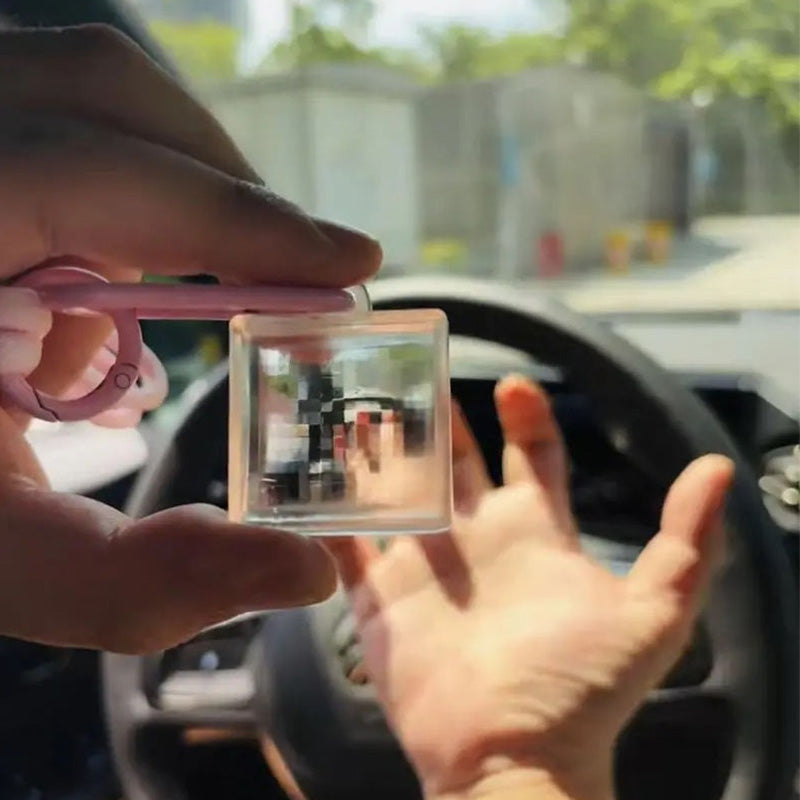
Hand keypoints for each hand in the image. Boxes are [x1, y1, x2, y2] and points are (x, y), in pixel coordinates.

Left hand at [0, 24, 380, 652]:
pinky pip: (53, 139)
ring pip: (81, 104)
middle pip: (98, 97)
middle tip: (284, 273)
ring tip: (156, 320)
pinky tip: (84, 327)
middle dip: (216, 185)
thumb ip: (139, 580)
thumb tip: (310, 571)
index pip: (102, 174)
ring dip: (160, 202)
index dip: (246, 220)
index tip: (353, 265)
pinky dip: (104, 216)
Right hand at [329, 376, 732, 799]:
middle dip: (441, 421)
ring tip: (362, 410)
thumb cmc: (582, 688)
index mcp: (535, 531)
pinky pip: (347, 546)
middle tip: (417, 380)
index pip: (531, 457)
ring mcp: (425, 567)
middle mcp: (478, 540)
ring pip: (398, 492)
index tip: (513, 384)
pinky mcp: (379, 599)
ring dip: (381, 454)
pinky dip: (331, 514)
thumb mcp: (654, 611)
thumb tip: (718, 467)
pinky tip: (314, 476)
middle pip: (457, 463)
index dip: (525, 417)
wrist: (512, 758)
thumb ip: (688, 541)